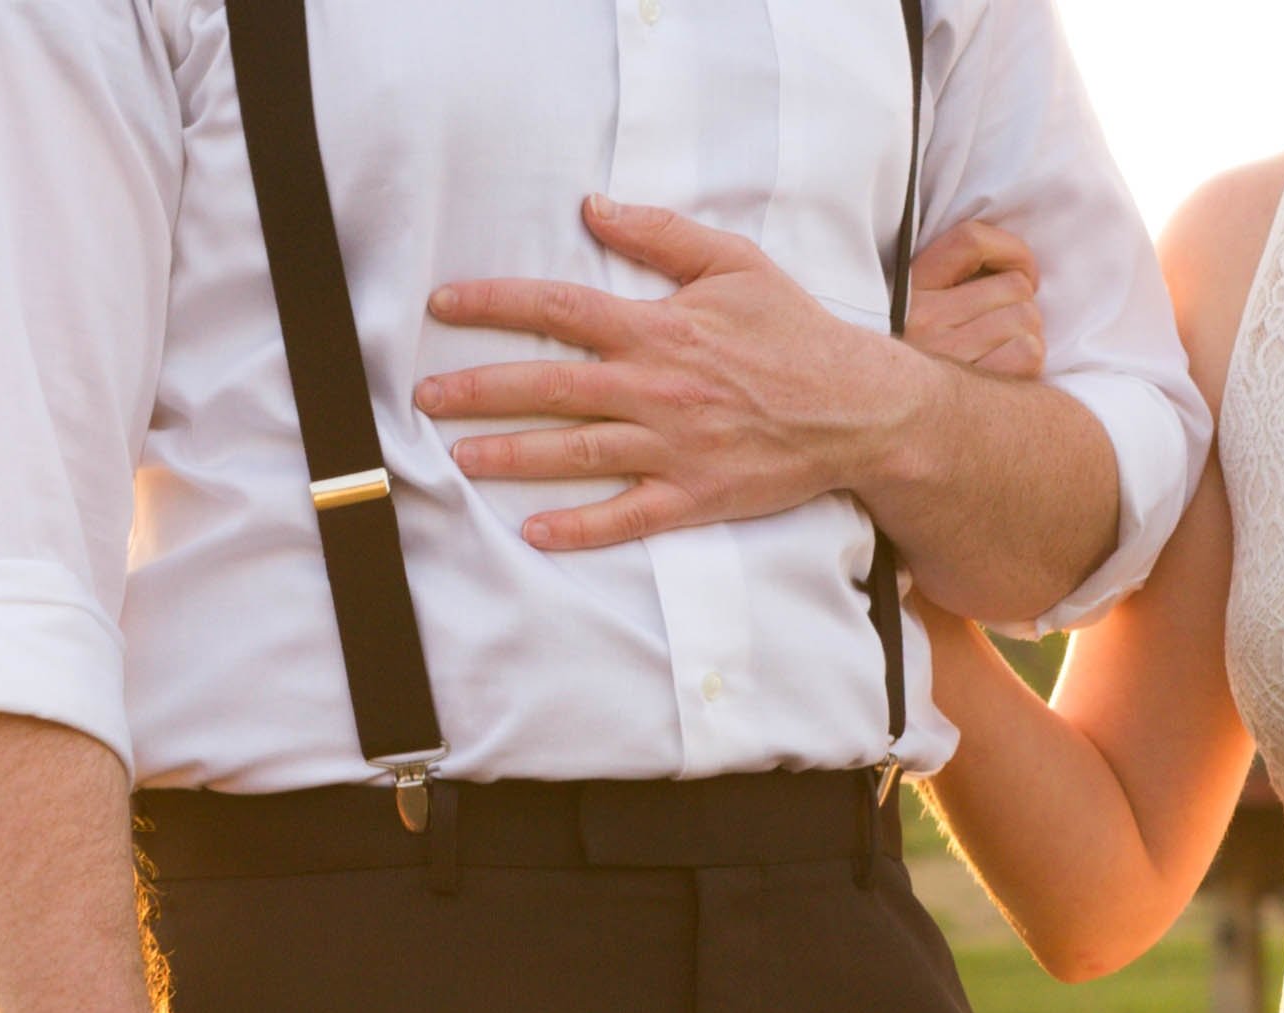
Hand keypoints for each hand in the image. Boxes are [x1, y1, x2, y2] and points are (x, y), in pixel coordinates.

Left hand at [422, 197, 950, 553]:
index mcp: (659, 329)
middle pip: (550, 386)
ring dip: (512, 456)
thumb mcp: (735, 263)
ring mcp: (673, 448)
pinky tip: (534, 533)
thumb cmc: (796, 332)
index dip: (496, 305)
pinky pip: (628, 517)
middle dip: (480, 388)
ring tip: (459, 456)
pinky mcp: (695, 497)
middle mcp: (656, 389)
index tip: (444, 306)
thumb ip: (661, 236)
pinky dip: (581, 528)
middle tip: (425, 396)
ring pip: (576, 453)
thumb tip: (593, 208)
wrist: (858, 408)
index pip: (560, 311)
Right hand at [905, 215, 1044, 380]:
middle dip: (1022, 306)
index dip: (1012, 251)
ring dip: (1028, 336)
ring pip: (1027, 319)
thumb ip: (950, 282)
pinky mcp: (972, 389)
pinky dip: (1029, 363)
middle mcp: (924, 319)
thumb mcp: (913, 313)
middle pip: (1014, 287)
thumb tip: (1012, 269)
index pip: (971, 241)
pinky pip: (1029, 354)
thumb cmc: (913, 369)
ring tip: (1002, 355)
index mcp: (910, 290)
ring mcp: (947, 354)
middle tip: (1006, 329)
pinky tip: (1006, 377)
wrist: (881, 426)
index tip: (1023, 272)